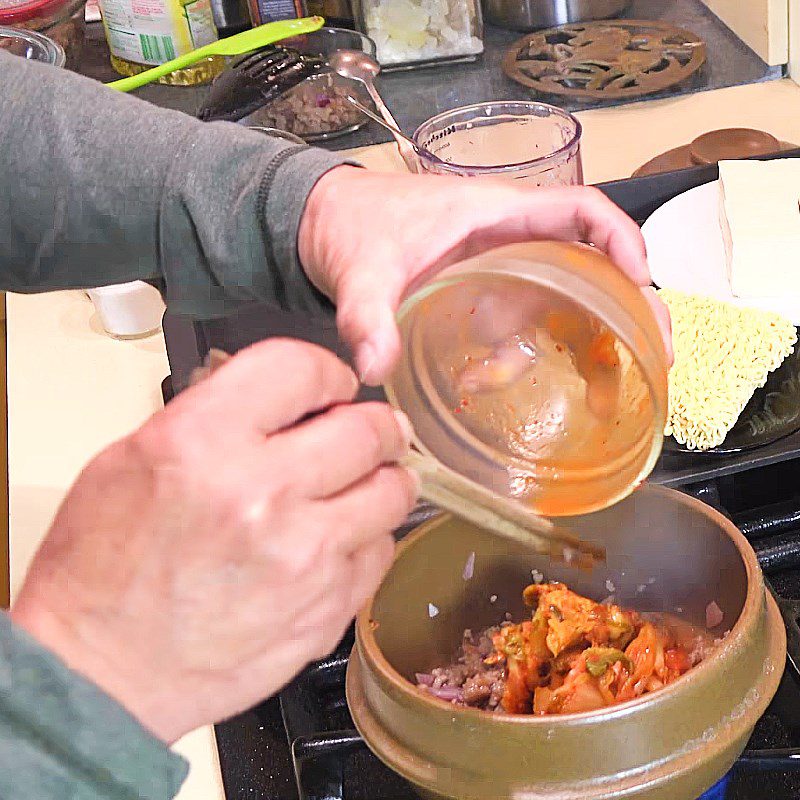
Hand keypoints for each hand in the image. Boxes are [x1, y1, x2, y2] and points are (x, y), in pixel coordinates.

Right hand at [11, 340, 417, 742]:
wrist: (101, 674)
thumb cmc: (104, 566)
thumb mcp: (134, 456)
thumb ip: (216, 415)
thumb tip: (287, 399)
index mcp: (204, 443)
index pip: (302, 369)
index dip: (326, 373)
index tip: (331, 388)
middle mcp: (263, 494)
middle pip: (367, 430)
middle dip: (373, 424)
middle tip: (370, 431)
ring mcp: (304, 557)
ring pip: (393, 491)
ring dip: (384, 478)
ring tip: (367, 481)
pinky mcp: (327, 609)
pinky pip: (381, 551)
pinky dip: (370, 537)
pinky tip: (343, 539)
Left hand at [298, 167, 671, 384]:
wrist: (327, 226)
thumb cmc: (353, 225)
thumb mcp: (361, 270)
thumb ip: (365, 316)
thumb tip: (374, 369)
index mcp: (496, 215)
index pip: (580, 211)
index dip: (621, 240)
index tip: (640, 284)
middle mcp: (511, 241)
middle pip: (591, 268)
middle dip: (626, 312)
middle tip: (651, 362)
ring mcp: (501, 273)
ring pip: (560, 309)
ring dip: (574, 352)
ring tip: (581, 399)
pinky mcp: (484, 298)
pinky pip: (522, 329)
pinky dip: (518, 359)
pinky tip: (487, 382)